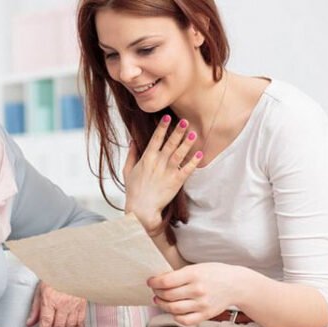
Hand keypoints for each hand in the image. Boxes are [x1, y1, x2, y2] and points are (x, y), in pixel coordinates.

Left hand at [26, 282, 86, 326]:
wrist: (69, 268)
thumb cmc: (54, 277)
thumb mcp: (40, 290)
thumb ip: (35, 308)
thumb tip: (30, 322)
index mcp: (50, 300)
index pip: (46, 322)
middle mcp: (63, 304)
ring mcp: (74, 306)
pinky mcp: (82, 306)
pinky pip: (80, 323)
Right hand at [123, 115, 201, 234]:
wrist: (141, 209)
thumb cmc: (133, 191)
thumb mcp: (127, 170)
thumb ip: (131, 154)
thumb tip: (132, 141)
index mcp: (146, 158)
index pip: (155, 138)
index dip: (162, 127)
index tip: (167, 117)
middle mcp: (158, 162)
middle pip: (170, 143)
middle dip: (178, 131)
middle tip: (185, 120)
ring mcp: (168, 172)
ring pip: (179, 153)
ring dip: (187, 143)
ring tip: (194, 133)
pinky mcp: (176, 181)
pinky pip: (187, 169)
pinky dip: (194, 161)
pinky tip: (199, 153)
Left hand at [148, 262, 242, 325]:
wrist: (236, 284)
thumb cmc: (214, 273)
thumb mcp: (196, 267)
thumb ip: (179, 274)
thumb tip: (159, 280)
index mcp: (194, 274)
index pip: (166, 281)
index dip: (154, 282)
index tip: (150, 282)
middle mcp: (197, 290)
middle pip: (168, 295)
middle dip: (157, 293)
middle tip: (155, 290)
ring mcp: (202, 304)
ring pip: (173, 309)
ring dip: (162, 305)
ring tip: (160, 300)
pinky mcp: (206, 315)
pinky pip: (185, 320)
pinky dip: (175, 316)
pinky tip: (173, 311)